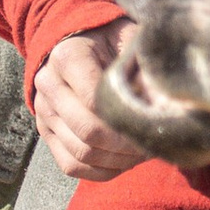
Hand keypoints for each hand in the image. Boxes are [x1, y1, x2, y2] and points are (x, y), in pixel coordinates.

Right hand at [35, 19, 148, 181]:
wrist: (79, 39)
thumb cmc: (111, 39)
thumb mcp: (129, 38)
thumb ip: (143, 67)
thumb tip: (166, 105)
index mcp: (68, 57)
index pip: (94, 100)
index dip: (126, 118)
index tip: (154, 122)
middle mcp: (48, 86)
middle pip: (86, 131)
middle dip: (125, 144)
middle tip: (153, 143)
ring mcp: (44, 112)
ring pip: (80, 154)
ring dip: (117, 160)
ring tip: (143, 153)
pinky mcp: (46, 133)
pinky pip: (71, 165)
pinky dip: (101, 170)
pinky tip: (125, 161)